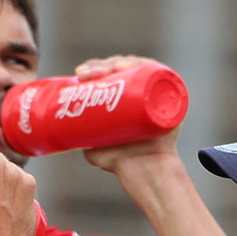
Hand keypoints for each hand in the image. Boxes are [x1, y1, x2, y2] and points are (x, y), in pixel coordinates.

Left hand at [75, 54, 179, 174]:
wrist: (144, 173)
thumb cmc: (121, 161)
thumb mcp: (94, 148)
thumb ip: (80, 139)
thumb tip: (65, 133)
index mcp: (123, 97)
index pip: (109, 74)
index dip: (94, 68)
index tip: (79, 74)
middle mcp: (140, 92)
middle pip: (122, 68)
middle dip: (104, 65)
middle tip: (88, 74)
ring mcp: (155, 94)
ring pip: (140, 68)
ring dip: (123, 62)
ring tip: (108, 70)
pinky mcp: (171, 100)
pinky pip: (164, 76)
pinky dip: (152, 66)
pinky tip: (137, 64)